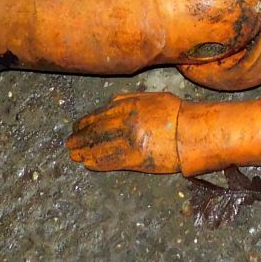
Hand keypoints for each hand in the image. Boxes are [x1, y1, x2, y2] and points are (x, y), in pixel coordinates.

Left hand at [67, 92, 181, 171]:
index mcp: (129, 106)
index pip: (99, 115)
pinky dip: (97, 163)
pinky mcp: (136, 159)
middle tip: (69, 144)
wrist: (191, 131)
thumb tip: (109, 104)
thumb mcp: (150, 97)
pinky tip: (88, 164)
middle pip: (96, 132)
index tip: (75, 128)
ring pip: (100, 148)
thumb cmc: (175, 112)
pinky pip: (112, 161)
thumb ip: (128, 100)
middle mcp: (126, 122)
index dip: (85, 123)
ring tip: (74, 155)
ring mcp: (130, 141)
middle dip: (80, 139)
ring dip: (85, 152)